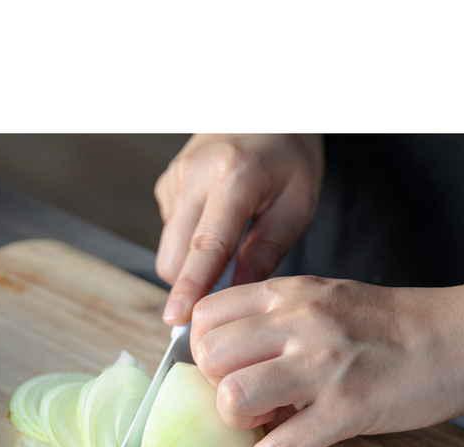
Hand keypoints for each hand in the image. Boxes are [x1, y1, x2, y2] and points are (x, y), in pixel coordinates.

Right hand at [154, 134, 323, 324]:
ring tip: (230, 243)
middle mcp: (194, 175)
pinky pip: (171, 232)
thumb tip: (236, 293)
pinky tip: (217, 222)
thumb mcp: (297, 204)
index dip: (189, 287)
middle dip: (192, 283)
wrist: (264, 110)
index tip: (176, 318)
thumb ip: (265, 252)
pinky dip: (190, 241)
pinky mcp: (166, 184)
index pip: (206, 246)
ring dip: (192, 263)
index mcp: (233, 177)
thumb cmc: (288, 154)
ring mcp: (175, 179)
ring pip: (168, 249)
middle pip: (174, 256)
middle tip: (227, 285)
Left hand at [191, 275, 463, 446]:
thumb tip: (224, 358)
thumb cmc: (389, 323)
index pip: (203, 317)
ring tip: (264, 422)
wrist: (462, 335)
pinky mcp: (349, 410)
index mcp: (287, 295)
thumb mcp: (323, 298)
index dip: (203, 349)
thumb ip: (273, 319)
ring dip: (239, 421)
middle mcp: (298, 324)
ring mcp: (322, 367)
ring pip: (232, 398)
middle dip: (216, 386)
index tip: (226, 367)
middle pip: (209, 358)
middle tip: (246, 398)